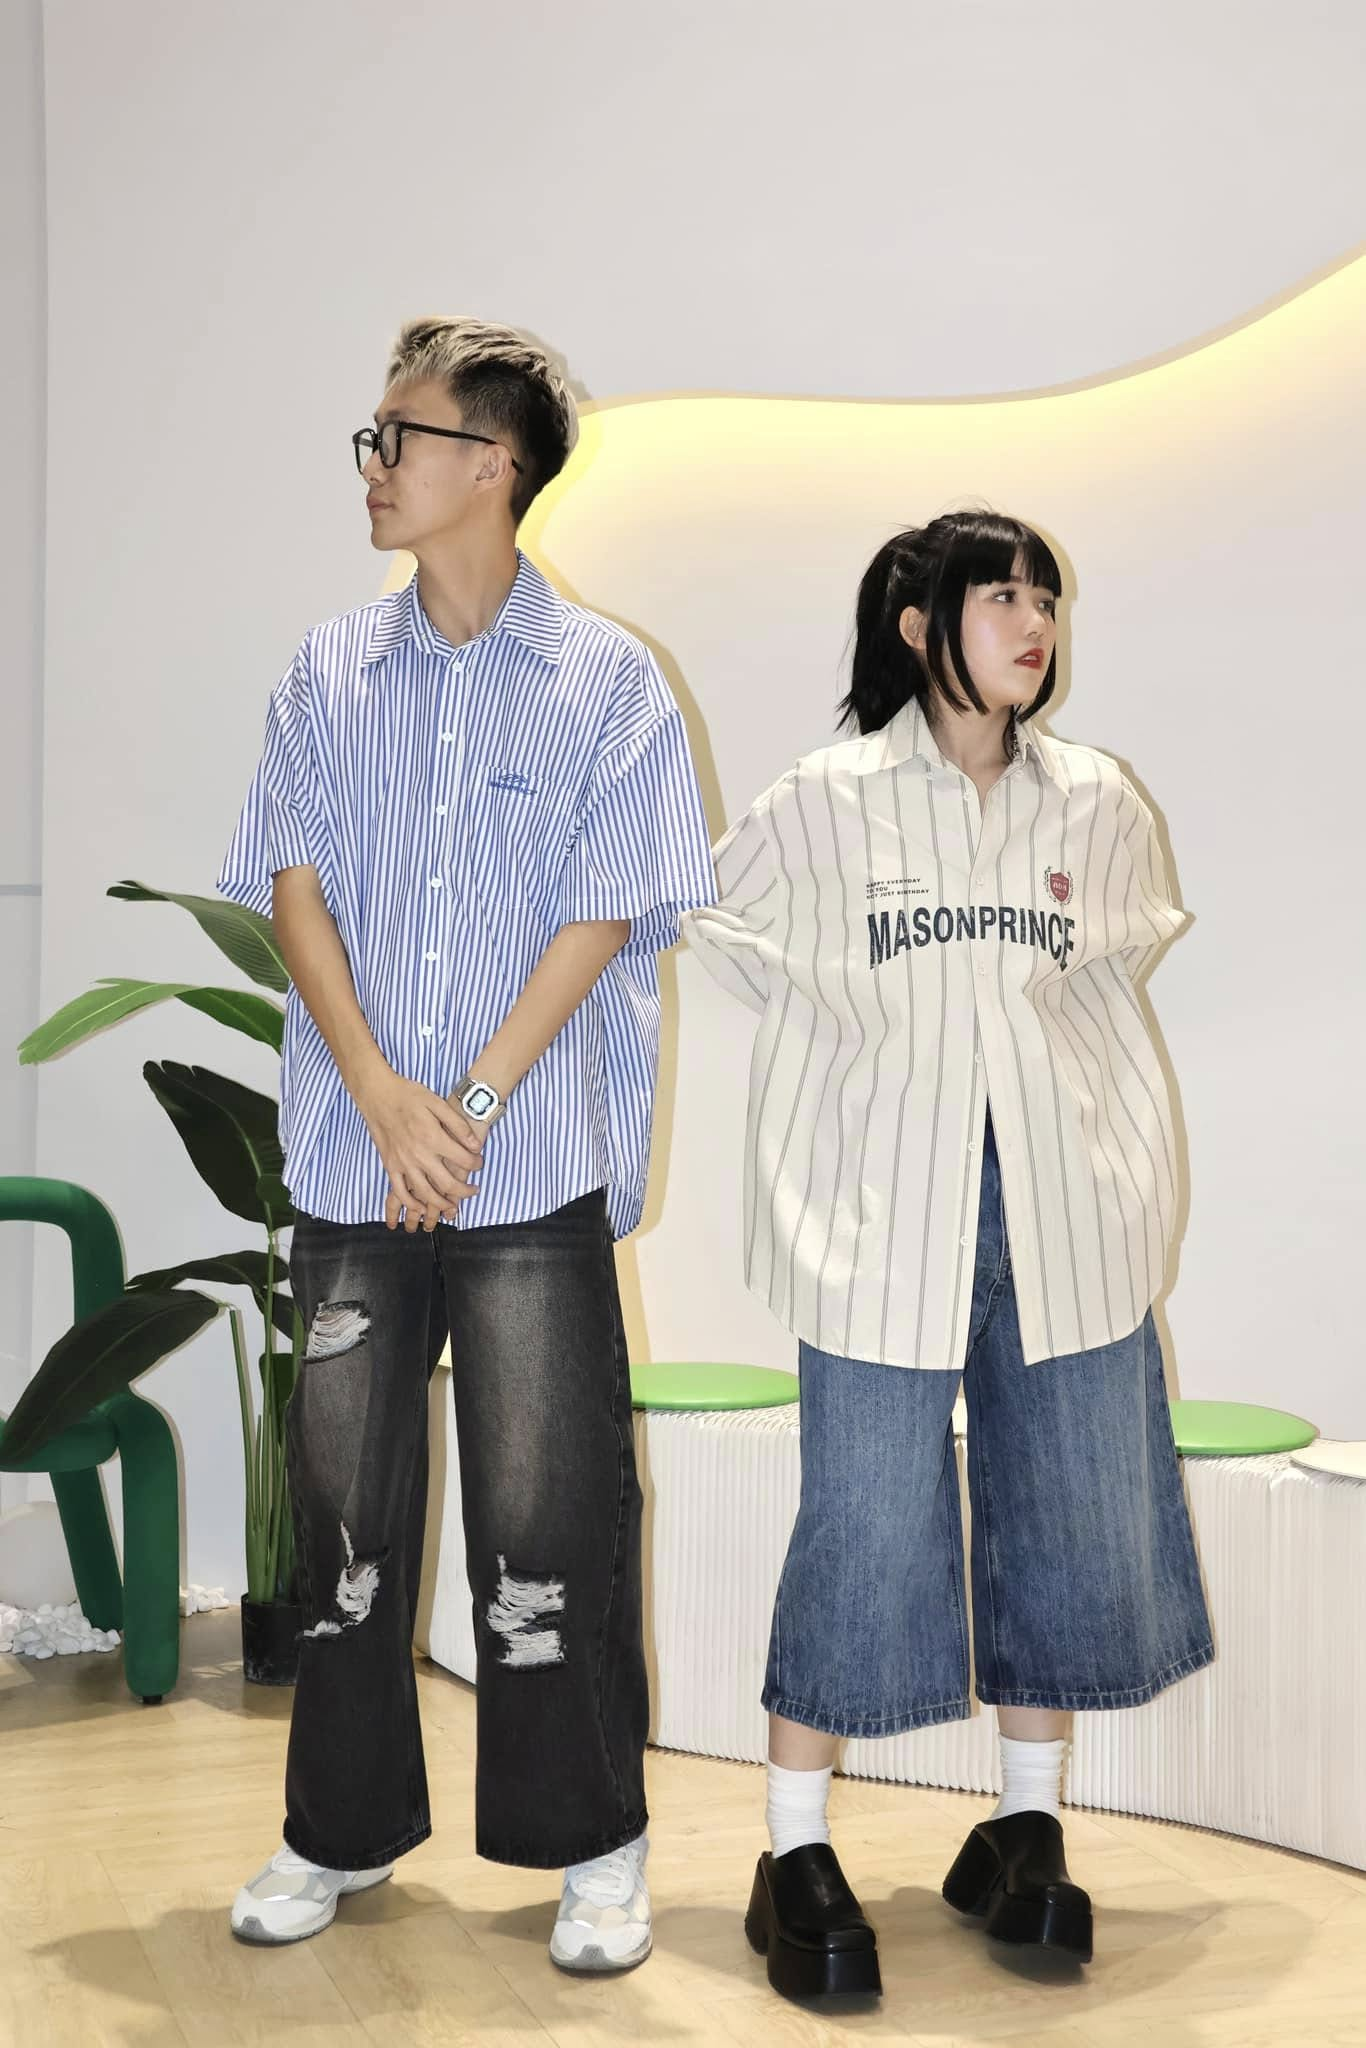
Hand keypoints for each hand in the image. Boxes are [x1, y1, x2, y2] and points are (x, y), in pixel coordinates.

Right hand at [354, 1069, 483, 1232]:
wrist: (377, 1094)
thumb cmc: (408, 1095)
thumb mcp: (437, 1103)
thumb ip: (458, 1125)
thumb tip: (476, 1145)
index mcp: (433, 1137)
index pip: (463, 1160)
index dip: (476, 1164)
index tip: (479, 1163)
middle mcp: (418, 1154)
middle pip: (447, 1184)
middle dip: (464, 1191)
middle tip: (473, 1190)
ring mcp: (402, 1162)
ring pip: (425, 1194)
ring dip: (441, 1204)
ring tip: (452, 1205)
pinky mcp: (389, 1166)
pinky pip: (399, 1192)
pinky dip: (411, 1204)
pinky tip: (421, 1208)